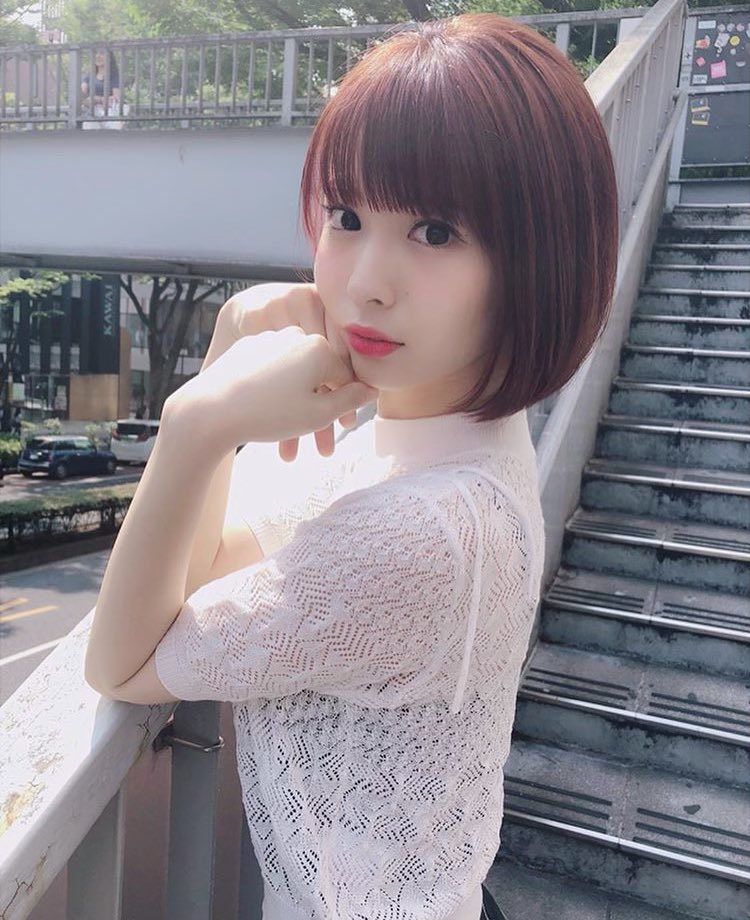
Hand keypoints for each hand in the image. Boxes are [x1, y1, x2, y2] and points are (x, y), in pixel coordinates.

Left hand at [214, 282, 357, 459]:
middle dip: (321, 410)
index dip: (347, 405)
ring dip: (298, 406)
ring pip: (295, 376)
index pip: (346, 376)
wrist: (210, 410)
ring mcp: (269, 341)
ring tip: (288, 442)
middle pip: (319, 375)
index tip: (344, 428)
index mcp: (318, 348)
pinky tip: (267, 417)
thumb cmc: (269, 414)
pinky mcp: (247, 350)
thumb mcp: (319, 414)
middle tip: (321, 446)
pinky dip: (275, 394)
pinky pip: (272, 372)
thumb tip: (370, 390)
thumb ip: (350, 401)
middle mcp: (295, 336)